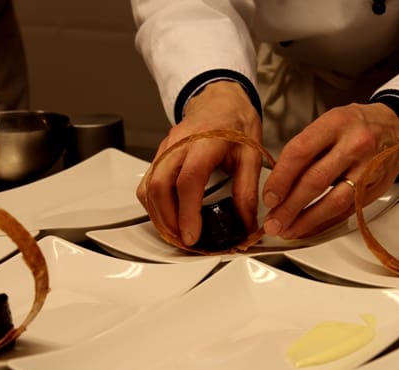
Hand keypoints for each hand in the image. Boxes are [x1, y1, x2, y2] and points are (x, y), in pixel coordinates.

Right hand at [137, 81, 262, 245]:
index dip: (187, 212)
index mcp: (205, 142)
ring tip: (177, 233)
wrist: (222, 99)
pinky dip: (154, 204)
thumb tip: (245, 223)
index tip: (193, 235)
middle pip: (159, 186)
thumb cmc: (236, 123)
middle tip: (185, 240)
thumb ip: (247, 190)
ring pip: (148, 186)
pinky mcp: (160, 154)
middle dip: (168, 219)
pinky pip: (147, 182)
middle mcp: (179, 144)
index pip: (188, 181)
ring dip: (159, 215)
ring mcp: (165, 148)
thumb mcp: (251, 155)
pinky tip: (168, 216)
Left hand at [261, 102, 398, 238]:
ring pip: (333, 201)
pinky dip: (325, 222)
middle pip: (315, 181)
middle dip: (289, 207)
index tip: (269, 197)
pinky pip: (347, 210)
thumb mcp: (328, 123)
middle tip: (273, 221)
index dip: (280, 179)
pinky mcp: (375, 188)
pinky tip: (310, 227)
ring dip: (307, 220)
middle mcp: (354, 145)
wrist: (396, 126)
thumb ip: (305, 150)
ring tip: (288, 229)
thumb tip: (278, 184)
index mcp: (336, 123)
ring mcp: (368, 168)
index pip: (300, 153)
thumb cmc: (356, 125)